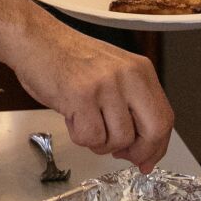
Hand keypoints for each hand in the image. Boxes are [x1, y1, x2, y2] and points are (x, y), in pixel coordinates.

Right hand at [9, 20, 173, 169]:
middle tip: (121, 155)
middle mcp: (128, 75)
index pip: (164, 118)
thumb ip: (131, 106)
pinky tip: (71, 116)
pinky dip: (79, 136)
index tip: (146, 160)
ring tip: (85, 121)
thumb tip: (145, 150)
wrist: (35, 39)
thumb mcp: (113, 73)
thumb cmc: (68, 58)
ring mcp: (105, 85)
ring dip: (100, 143)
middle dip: (138, 152)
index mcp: (140, 70)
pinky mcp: (81, 96)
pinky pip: (90, 137)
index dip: (156, 147)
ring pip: (119, 140)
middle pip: (153, 131)